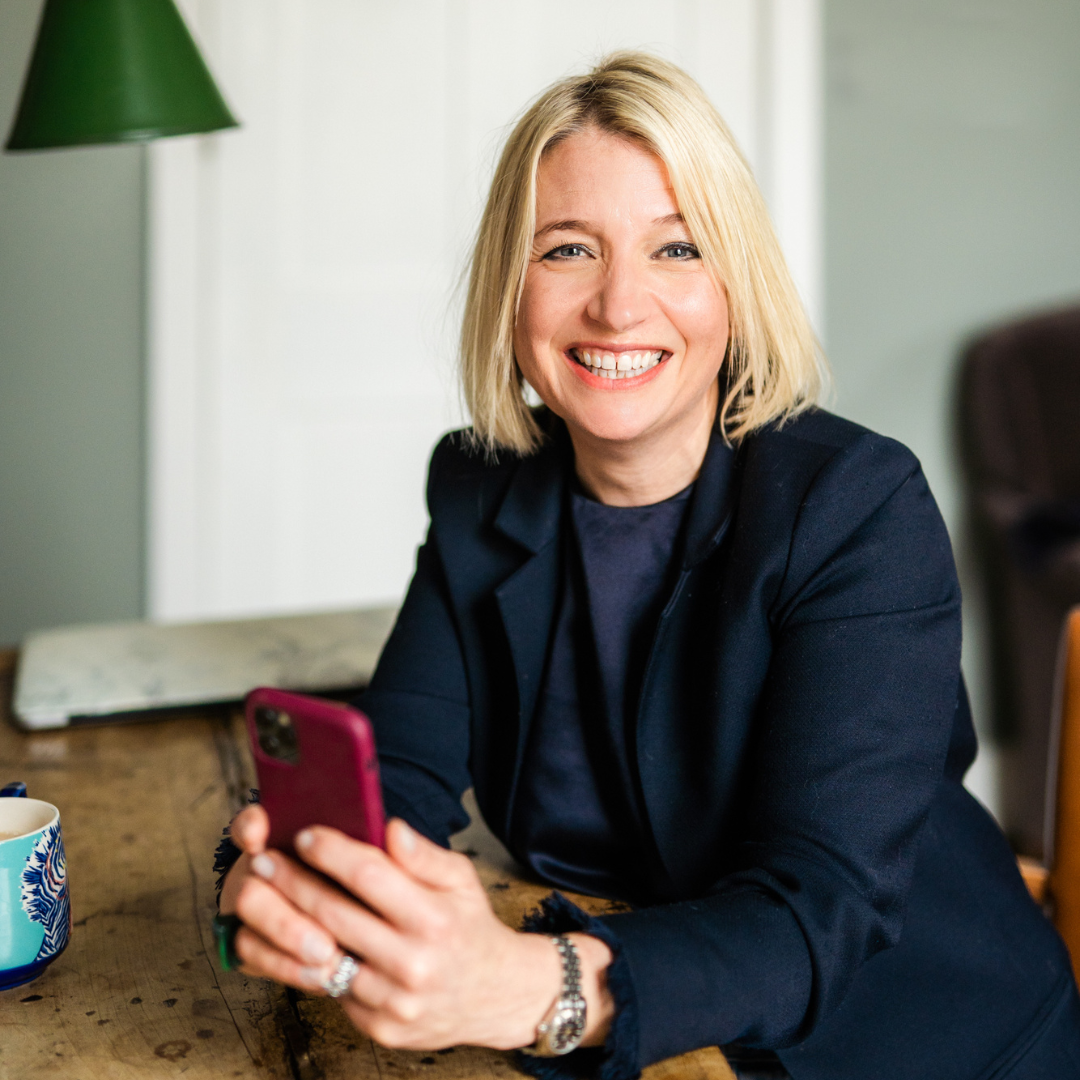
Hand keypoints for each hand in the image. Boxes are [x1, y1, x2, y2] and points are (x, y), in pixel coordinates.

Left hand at [233, 817, 614, 1050]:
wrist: (492, 996)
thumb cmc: (470, 927)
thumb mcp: (462, 879)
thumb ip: (424, 854)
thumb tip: (389, 826)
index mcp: (434, 919)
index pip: (371, 876)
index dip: (332, 852)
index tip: (304, 834)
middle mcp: (413, 963)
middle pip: (335, 915)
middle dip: (292, 883)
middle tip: (263, 860)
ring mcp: (392, 1001)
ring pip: (323, 958)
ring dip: (284, 926)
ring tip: (260, 898)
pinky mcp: (377, 1027)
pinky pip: (330, 991)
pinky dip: (303, 963)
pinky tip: (284, 939)